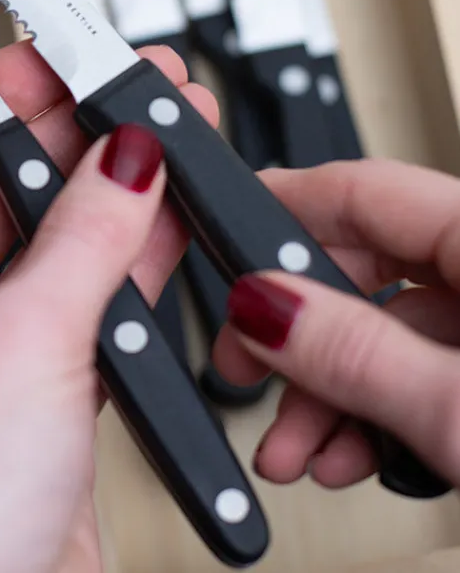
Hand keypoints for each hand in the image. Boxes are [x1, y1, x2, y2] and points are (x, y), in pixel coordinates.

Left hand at [0, 41, 217, 572]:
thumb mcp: (21, 340)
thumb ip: (83, 240)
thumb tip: (121, 160)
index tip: (49, 55)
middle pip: (1, 183)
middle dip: (69, 136)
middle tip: (129, 93)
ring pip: (50, 240)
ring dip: (106, 194)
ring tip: (162, 144)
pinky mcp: (37, 391)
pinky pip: (82, 301)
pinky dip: (122, 264)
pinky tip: (158, 229)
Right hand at [213, 158, 459, 490]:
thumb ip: (358, 354)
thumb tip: (264, 306)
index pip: (365, 189)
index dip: (282, 207)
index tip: (221, 228)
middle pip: (367, 266)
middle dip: (293, 329)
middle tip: (242, 362)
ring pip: (389, 330)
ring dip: (327, 389)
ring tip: (294, 448)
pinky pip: (423, 369)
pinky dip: (376, 411)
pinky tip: (347, 455)